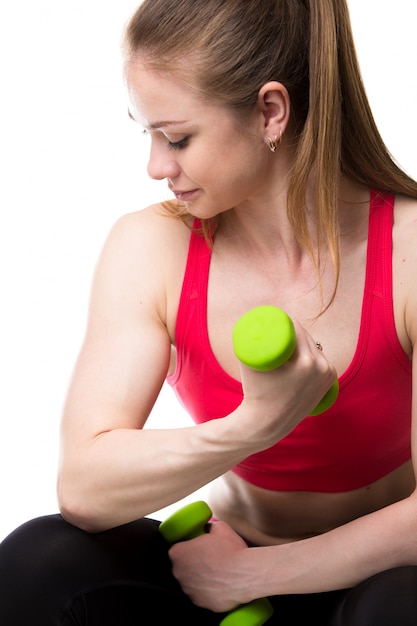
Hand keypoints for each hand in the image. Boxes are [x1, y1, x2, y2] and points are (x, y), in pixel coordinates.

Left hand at [168, 521, 250, 612]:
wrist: (244, 574)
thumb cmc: (230, 551)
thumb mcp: (219, 527)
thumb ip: (207, 527)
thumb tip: (207, 528)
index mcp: (178, 554)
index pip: (177, 549)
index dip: (189, 547)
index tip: (198, 547)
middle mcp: (179, 574)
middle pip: (183, 567)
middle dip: (193, 563)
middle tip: (209, 558)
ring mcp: (189, 591)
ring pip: (192, 582)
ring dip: (201, 577)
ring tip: (217, 571)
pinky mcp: (200, 603)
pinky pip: (202, 595)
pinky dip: (209, 590)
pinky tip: (221, 583)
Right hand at [238, 320, 336, 448]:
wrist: (266, 423)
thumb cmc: (254, 391)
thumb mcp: (252, 363)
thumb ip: (247, 340)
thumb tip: (244, 319)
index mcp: (306, 361)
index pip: (297, 329)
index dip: (286, 320)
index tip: (275, 318)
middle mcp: (321, 367)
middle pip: (307, 338)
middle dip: (294, 330)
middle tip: (279, 326)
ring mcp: (327, 376)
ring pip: (315, 349)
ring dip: (304, 342)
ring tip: (291, 337)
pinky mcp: (329, 383)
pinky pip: (322, 361)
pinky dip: (316, 355)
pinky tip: (310, 349)